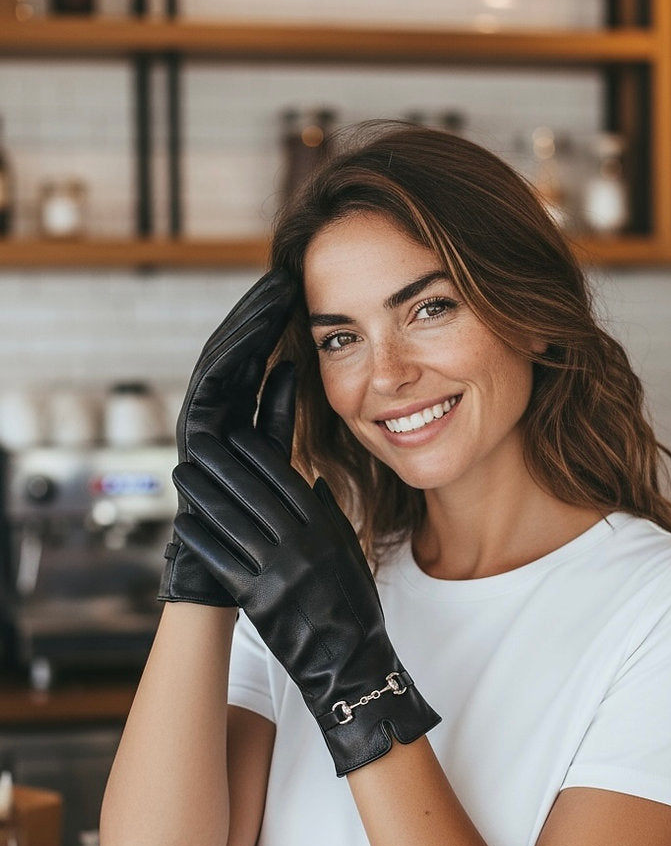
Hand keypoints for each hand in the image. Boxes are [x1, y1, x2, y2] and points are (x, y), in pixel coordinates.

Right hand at [158, 269, 295, 604]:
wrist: (228, 569)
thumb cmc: (255, 519)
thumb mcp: (276, 456)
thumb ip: (279, 412)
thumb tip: (292, 367)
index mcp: (232, 412)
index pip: (253, 355)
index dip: (274, 323)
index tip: (303, 291)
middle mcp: (210, 412)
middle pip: (233, 349)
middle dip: (258, 313)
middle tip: (285, 276)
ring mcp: (197, 423)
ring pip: (220, 360)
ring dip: (247, 326)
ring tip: (273, 293)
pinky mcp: (191, 437)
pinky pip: (211, 388)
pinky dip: (230, 360)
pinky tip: (254, 333)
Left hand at [170, 376, 440, 775]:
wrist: (352, 665)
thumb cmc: (355, 611)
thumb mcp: (353, 557)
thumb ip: (332, 517)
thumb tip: (315, 481)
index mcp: (326, 531)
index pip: (286, 480)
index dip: (257, 454)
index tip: (236, 433)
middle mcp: (302, 546)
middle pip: (253, 494)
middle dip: (222, 464)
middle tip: (198, 444)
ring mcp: (279, 573)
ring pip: (232, 523)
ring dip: (202, 495)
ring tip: (182, 474)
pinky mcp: (258, 602)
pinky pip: (221, 563)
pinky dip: (200, 541)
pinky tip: (182, 524)